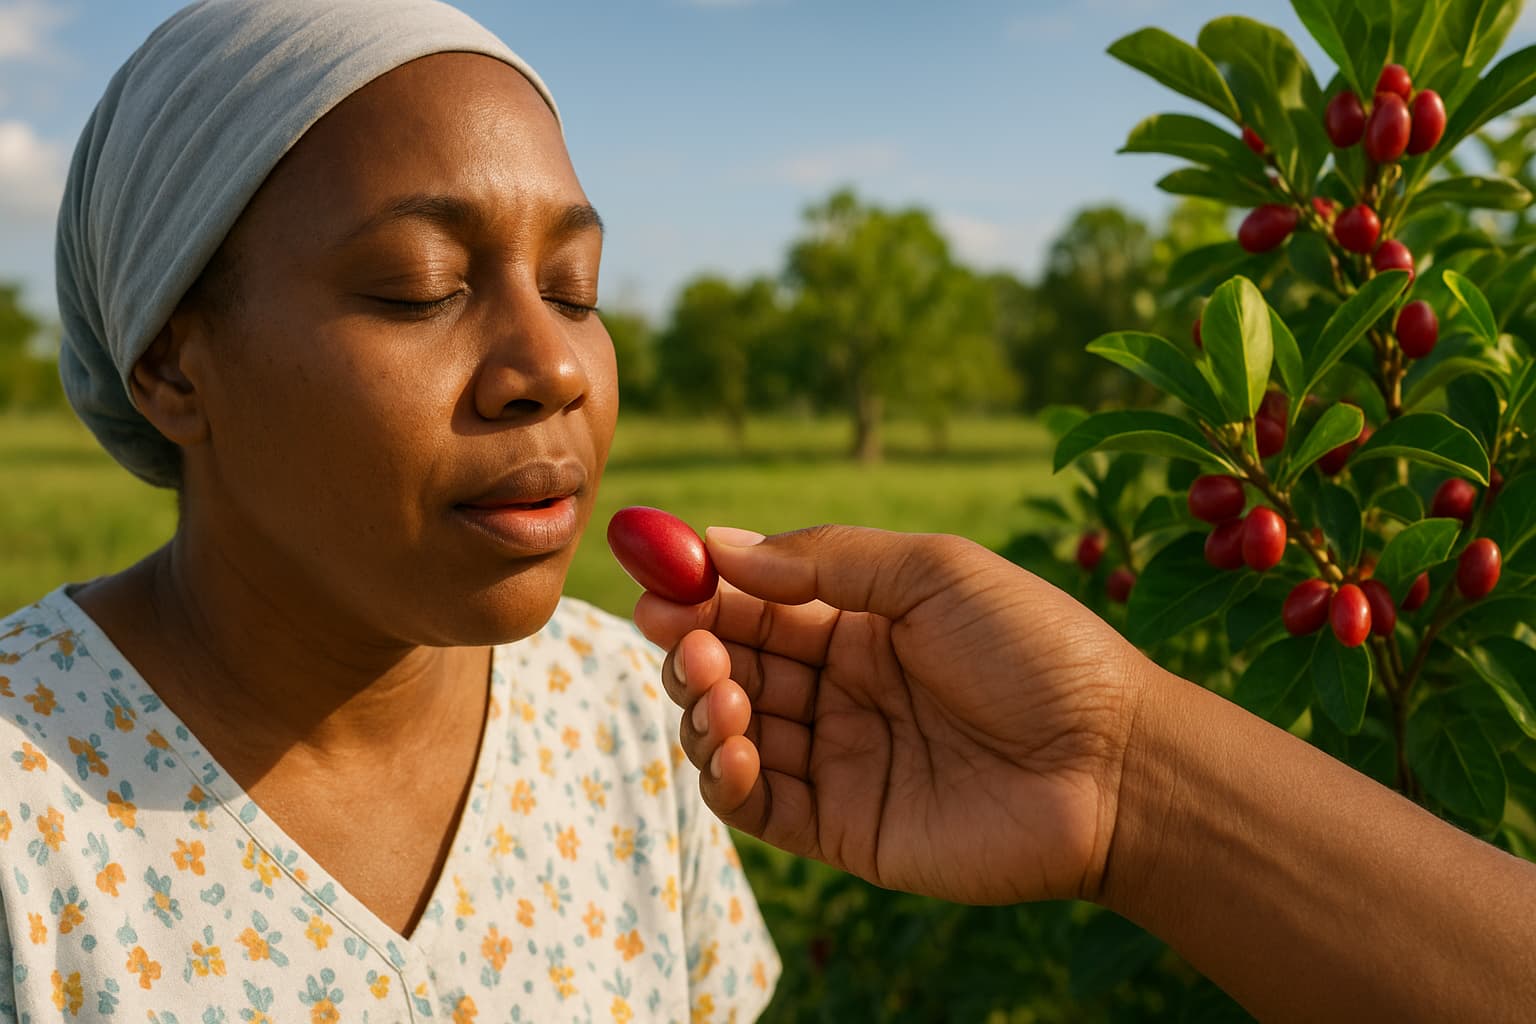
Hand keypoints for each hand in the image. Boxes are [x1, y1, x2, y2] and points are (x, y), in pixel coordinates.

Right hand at [632, 525, 1156, 905]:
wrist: (1115, 764)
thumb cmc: (1037, 650)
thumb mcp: (933, 573)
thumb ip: (826, 560)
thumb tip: (718, 544)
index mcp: (864, 622)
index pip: (759, 600)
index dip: (703, 589)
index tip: (657, 577)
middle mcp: (842, 688)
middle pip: (733, 663)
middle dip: (692, 644)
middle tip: (677, 634)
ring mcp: (840, 758)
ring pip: (731, 730)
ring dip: (704, 704)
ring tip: (721, 688)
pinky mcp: (842, 827)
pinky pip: (758, 804)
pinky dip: (725, 775)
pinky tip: (733, 744)